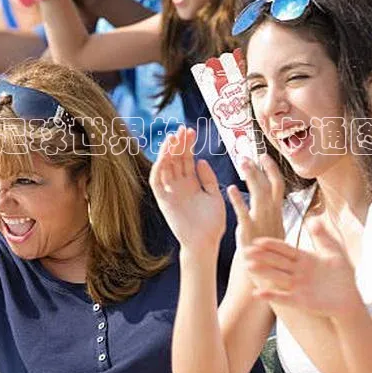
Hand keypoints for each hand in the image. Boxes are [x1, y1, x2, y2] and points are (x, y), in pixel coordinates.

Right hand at [150, 125, 225, 251]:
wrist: (205, 242)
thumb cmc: (212, 223)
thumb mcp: (214, 196)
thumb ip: (208, 178)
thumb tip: (201, 160)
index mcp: (191, 183)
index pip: (187, 159)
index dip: (188, 145)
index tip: (191, 131)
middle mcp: (179, 185)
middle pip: (176, 160)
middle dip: (178, 144)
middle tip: (182, 129)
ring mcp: (170, 192)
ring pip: (165, 167)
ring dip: (167, 153)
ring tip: (172, 138)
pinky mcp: (163, 201)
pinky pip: (157, 182)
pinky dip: (158, 169)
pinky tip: (163, 157)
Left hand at [232, 153, 285, 248]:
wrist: (268, 274)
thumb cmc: (268, 253)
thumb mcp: (274, 230)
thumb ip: (272, 215)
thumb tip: (269, 201)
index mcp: (277, 213)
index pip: (277, 186)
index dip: (271, 169)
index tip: (264, 156)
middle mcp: (272, 215)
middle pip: (269, 185)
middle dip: (259, 168)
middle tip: (247, 155)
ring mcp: (262, 222)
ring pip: (259, 194)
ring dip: (251, 176)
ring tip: (242, 162)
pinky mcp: (250, 232)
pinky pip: (244, 213)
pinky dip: (238, 200)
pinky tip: (230, 189)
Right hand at [246, 219, 362, 317]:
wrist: (350, 300)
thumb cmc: (343, 277)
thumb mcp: (335, 252)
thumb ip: (323, 236)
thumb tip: (314, 219)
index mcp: (304, 258)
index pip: (285, 249)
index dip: (272, 245)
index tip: (258, 240)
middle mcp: (297, 271)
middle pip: (276, 261)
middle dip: (261, 256)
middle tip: (245, 250)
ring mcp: (297, 286)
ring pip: (276, 276)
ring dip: (262, 271)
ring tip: (248, 266)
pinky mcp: (300, 301)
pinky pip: (283, 298)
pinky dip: (271, 296)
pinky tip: (258, 294)